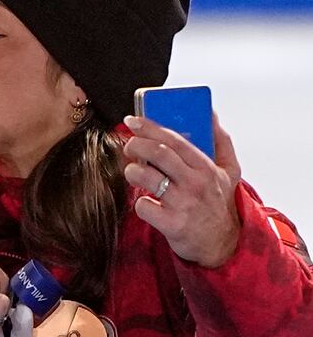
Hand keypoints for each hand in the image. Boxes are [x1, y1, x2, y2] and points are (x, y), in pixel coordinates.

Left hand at [122, 113, 241, 267]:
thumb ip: (221, 141)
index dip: (149, 127)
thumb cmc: (219, 203)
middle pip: (157, 153)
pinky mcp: (172, 224)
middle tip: (128, 146)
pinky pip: (143, 206)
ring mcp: (183, 204)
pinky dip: (139, 202)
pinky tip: (146, 202)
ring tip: (133, 172)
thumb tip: (211, 113)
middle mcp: (195, 183)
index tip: (132, 120)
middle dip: (135, 144)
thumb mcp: (229, 171)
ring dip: (132, 171)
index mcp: (206, 167)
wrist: (223, 245)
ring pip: (145, 176)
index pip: (174, 139)